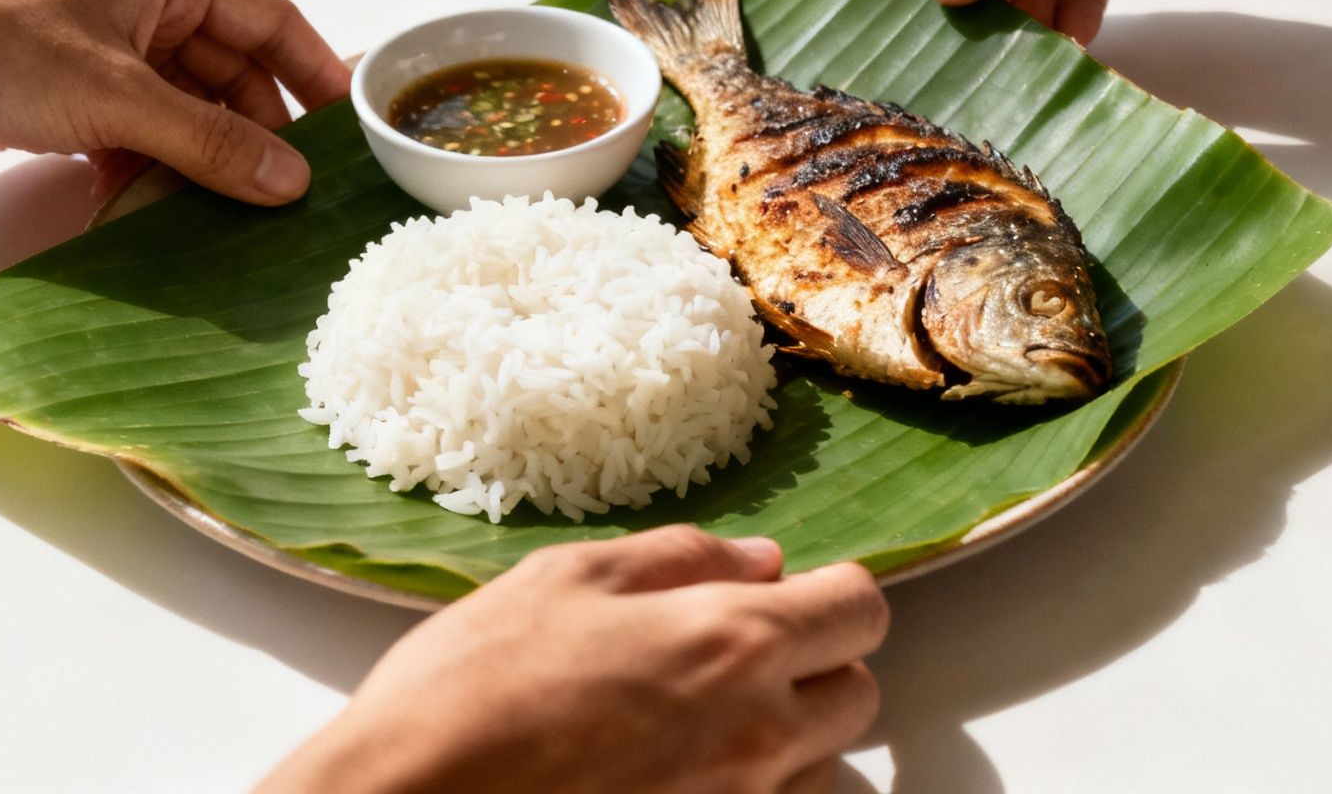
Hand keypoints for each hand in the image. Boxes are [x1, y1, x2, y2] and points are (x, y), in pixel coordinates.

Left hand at [0, 0, 348, 202]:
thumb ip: (208, 142)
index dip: (317, 76)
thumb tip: (290, 182)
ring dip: (197, 162)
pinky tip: (141, 208)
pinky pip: (134, 133)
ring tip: (223, 219)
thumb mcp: (114, 96)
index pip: (271, 21)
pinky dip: (144, 169)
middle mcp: (142, 4)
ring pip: (182, 111)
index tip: (352, 135)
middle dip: (254, 136)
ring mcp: (102, 49)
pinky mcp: (65, 92)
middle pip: (230, 74)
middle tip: (284, 202)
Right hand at [259, 527, 889, 793]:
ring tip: (695, 723)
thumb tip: (763, 560)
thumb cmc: (471, 685)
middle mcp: (759, 736)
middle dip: (815, 665)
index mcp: (731, 643)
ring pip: (823, 770)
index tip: (783, 594)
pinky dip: (749, 791)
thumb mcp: (565, 578)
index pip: (861, 608)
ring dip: (788, 740)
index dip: (828, 593)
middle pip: (858, 695)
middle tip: (731, 655)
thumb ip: (679, 560)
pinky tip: (677, 773)